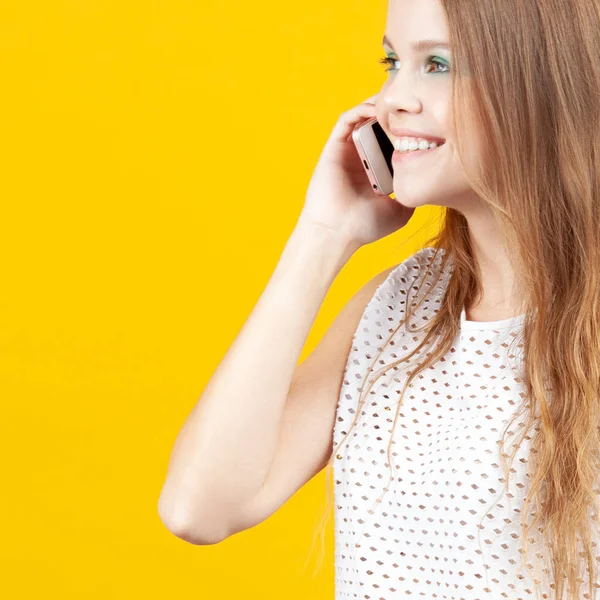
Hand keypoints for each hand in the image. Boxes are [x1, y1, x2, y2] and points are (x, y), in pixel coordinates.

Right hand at [298, 94, 414, 250]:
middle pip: (380, 126)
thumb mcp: (399, 211)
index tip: (429, 123)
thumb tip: (429, 185)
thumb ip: (411, 194)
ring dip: (381, 107)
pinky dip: (362, 109)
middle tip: (418, 105)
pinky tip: (379, 109)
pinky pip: (346, 119)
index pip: (392, 143)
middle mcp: (360, 158)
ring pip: (363, 118)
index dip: (408, 130)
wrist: (337, 233)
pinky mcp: (333, 148)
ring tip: (402, 102)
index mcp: (375, 171)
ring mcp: (346, 152)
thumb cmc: (364, 227)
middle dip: (398, 113)